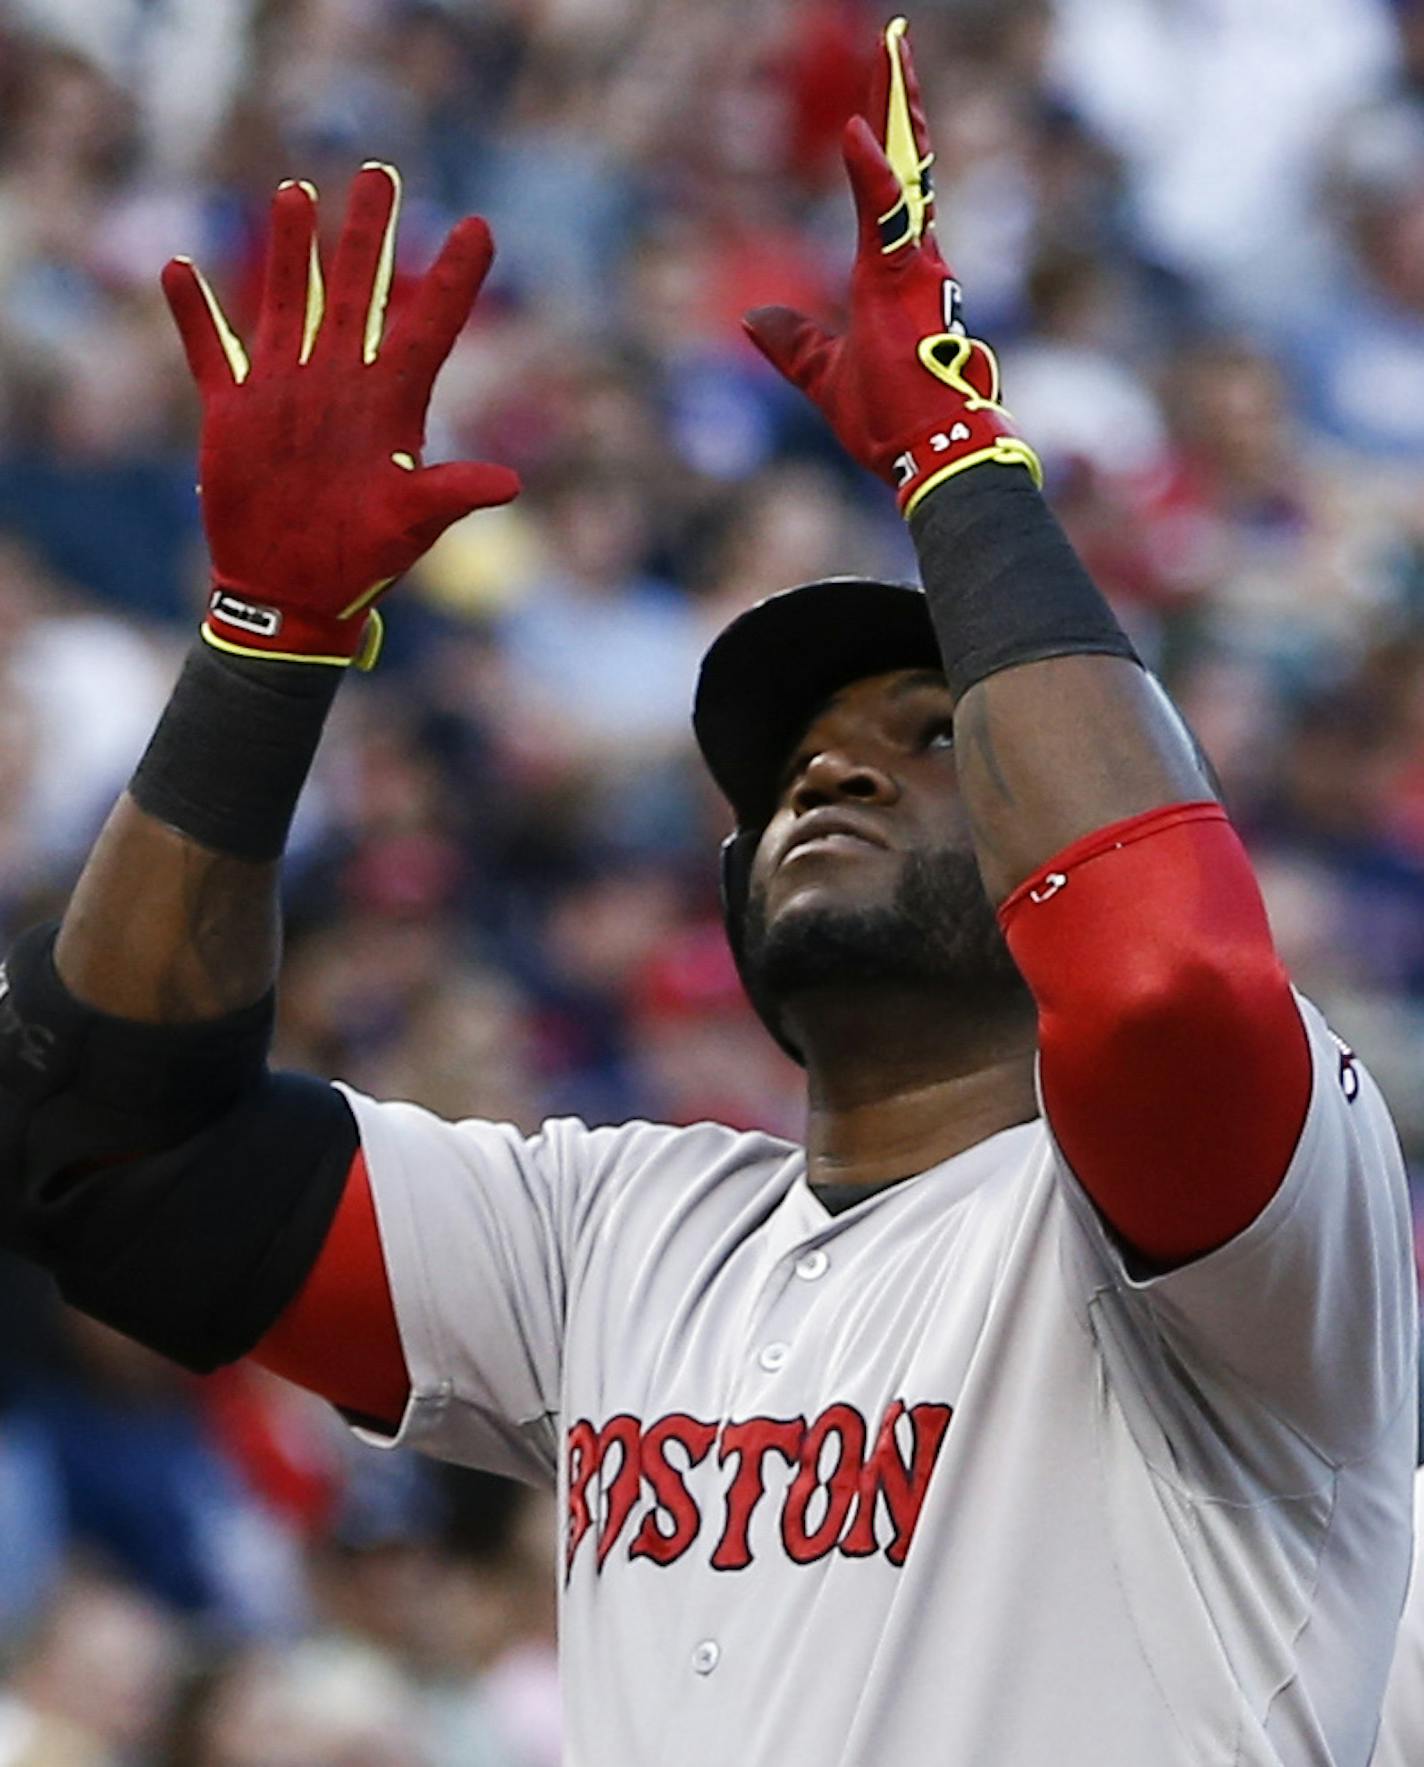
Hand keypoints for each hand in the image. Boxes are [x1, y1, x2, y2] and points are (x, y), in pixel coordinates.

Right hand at [162, 164, 519, 666]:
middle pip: (359, 291)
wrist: (292, 595)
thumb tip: (509, 486)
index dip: (456, 279)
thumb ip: (450, 495)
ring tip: (296, 192)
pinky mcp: (234, 412)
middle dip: (370, 234)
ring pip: (289, 301)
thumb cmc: (360, 563)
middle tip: (381, 174)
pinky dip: (195, 315)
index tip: (481, 226)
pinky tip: (180, 268)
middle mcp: (341, 382)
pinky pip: (212, 351)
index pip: (430, 326)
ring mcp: (285, 391)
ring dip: (291, 250)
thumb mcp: (410, 527)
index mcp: (391, 403)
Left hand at [743, 18, 1040, 517]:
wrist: (930, 460)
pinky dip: (869, 172)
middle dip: (898, 102)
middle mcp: (914, 262)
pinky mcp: (904, 284)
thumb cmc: (892, 425)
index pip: (892, 197)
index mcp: (896, 279)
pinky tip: (853, 126)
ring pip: (905, 171)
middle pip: (905, 165)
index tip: (874, 103)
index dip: (884, 147)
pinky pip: (886, 216)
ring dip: (895, 109)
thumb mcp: (825, 378)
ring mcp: (914, 268)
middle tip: (895, 41)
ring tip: (892, 48)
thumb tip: (752, 320)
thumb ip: (795, 346)